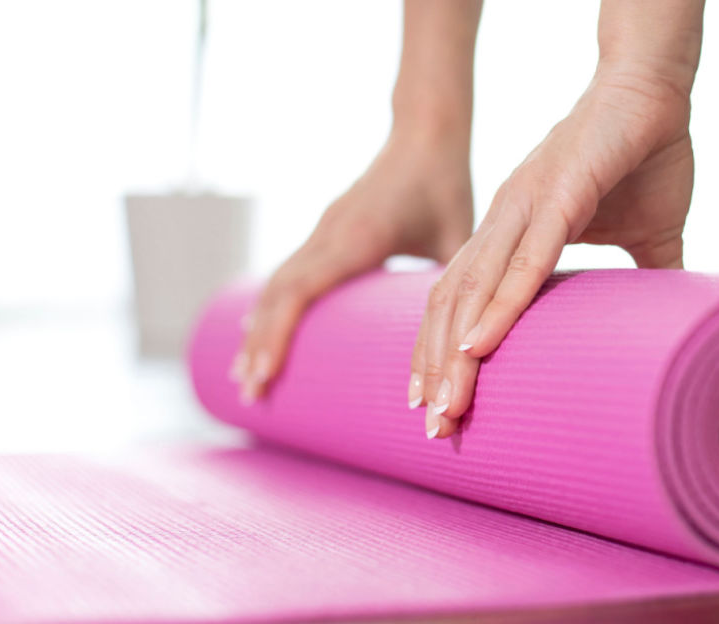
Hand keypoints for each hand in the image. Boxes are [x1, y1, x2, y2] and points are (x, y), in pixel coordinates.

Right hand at [233, 131, 472, 402]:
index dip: (278, 334)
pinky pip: (288, 272)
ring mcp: (323, 230)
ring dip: (258, 330)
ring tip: (245, 376)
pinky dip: (270, 306)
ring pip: (276, 285)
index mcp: (357, 237)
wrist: (425, 133)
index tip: (265, 375)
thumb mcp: (458, 234)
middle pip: (277, 294)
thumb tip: (473, 341)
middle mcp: (329, 233)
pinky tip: (257, 331)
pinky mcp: (326, 230)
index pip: (301, 290)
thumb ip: (463, 285)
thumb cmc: (445, 184)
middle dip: (260, 345)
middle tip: (250, 395)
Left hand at [411, 66, 695, 438]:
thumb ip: (643, 279)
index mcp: (514, 231)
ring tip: (447, 406)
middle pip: (451, 304)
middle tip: (434, 430)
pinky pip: (524, 258)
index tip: (436, 405)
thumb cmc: (647, 156)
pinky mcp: (560, 193)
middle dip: (437, 369)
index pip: (462, 300)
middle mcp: (505, 221)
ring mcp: (526, 206)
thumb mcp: (645, 235)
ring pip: (475, 289)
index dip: (443, 352)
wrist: (659, 91)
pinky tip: (480, 345)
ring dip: (457, 352)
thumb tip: (663, 320)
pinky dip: (499, 304)